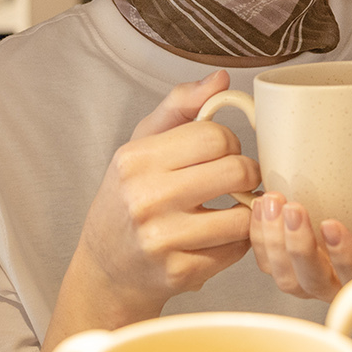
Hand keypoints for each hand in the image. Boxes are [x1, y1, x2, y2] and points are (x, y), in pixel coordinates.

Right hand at [64, 72, 257, 322]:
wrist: (106, 269)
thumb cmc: (128, 201)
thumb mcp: (141, 147)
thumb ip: (178, 107)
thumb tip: (220, 80)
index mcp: (136, 159)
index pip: (215, 135)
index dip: (230, 143)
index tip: (223, 154)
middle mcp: (146, 197)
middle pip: (236, 170)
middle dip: (246, 174)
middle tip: (236, 181)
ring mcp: (163, 238)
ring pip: (243, 215)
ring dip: (246, 211)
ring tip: (231, 209)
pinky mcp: (180, 271)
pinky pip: (237, 249)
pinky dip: (237, 242)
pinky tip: (219, 237)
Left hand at [249, 181, 351, 301]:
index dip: (344, 256)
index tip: (333, 226)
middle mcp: (344, 287)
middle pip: (311, 281)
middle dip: (297, 246)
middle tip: (294, 208)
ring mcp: (317, 282)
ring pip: (286, 277)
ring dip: (272, 241)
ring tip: (271, 201)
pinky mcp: (297, 270)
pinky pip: (270, 265)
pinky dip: (259, 238)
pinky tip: (260, 207)